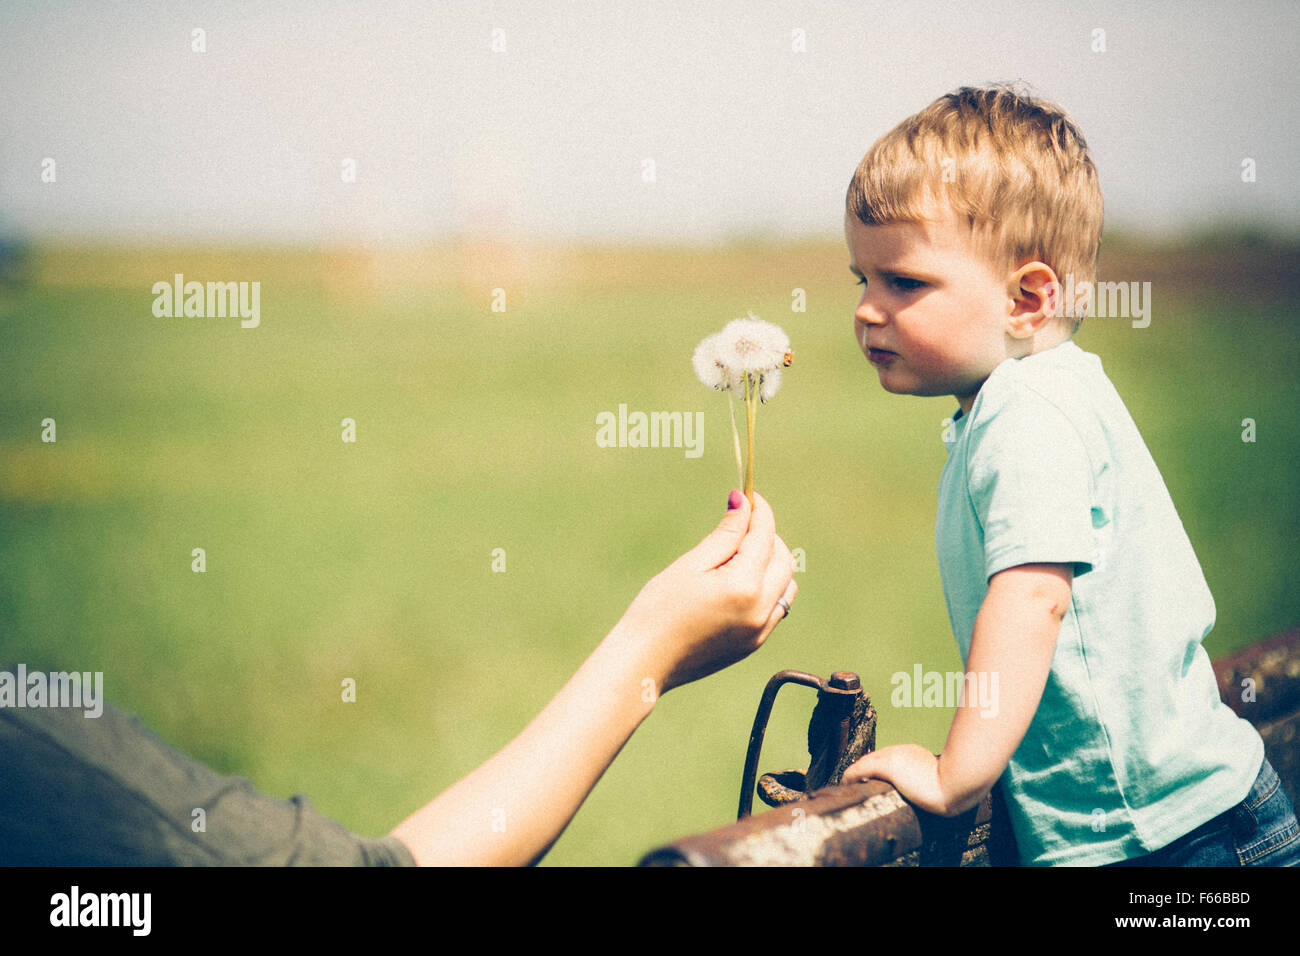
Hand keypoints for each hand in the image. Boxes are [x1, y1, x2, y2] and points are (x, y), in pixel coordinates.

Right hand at [609, 490, 796, 695]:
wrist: (645, 662)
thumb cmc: (658, 610)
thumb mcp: (691, 565)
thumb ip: (725, 535)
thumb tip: (745, 503)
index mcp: (744, 587)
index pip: (764, 537)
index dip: (759, 511)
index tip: (750, 495)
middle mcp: (761, 610)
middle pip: (783, 559)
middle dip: (768, 536)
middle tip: (741, 524)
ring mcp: (760, 631)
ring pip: (786, 585)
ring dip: (772, 563)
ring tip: (739, 555)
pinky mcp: (754, 644)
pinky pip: (776, 607)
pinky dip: (768, 588)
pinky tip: (738, 583)